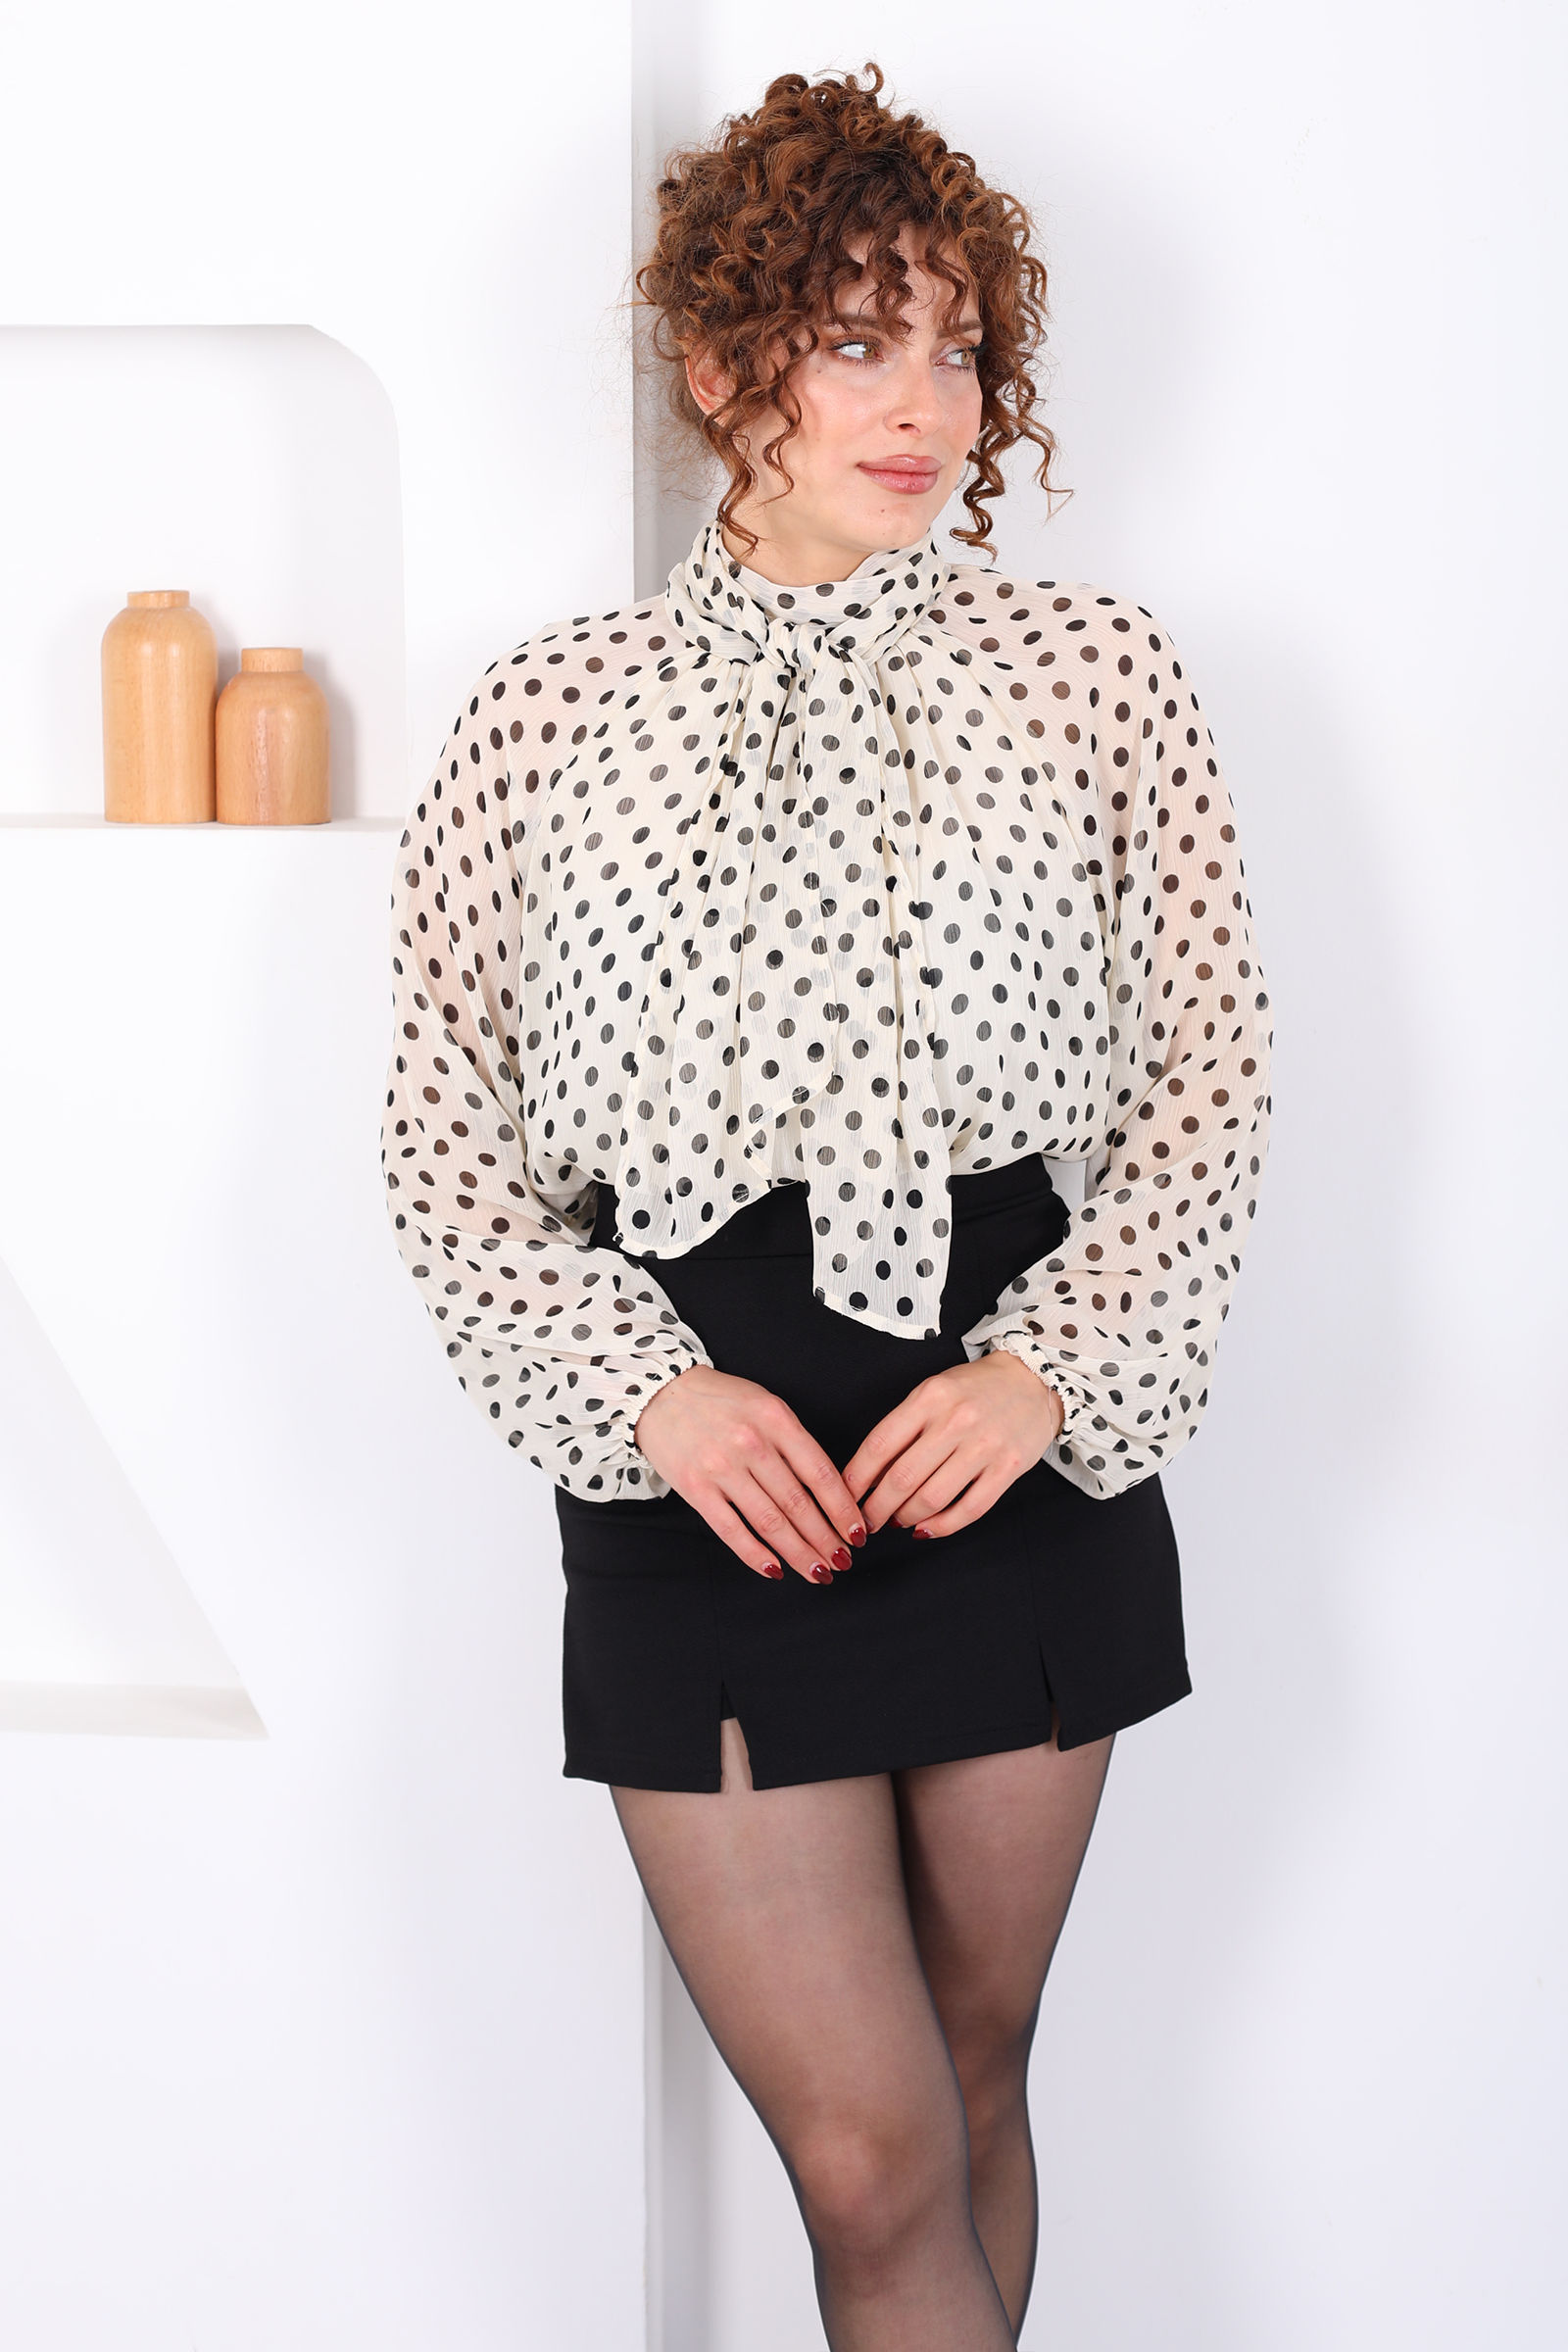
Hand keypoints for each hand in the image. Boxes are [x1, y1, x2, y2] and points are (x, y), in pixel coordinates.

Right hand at [631, 1364, 866, 1583]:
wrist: (660, 1393)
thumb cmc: (721, 1401)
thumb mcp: (766, 1406)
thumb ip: (795, 1442)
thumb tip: (829, 1491)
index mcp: (776, 1419)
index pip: (821, 1473)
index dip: (843, 1509)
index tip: (858, 1533)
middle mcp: (751, 1443)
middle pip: (798, 1504)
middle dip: (826, 1540)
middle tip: (843, 1562)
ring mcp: (721, 1467)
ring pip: (770, 1522)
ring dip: (798, 1553)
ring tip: (818, 1572)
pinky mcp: (695, 1489)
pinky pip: (732, 1530)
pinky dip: (756, 1555)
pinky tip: (775, 1569)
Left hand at [840, 1350, 1065, 1540]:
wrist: (1032, 1379)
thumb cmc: (974, 1389)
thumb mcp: (932, 1392)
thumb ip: (903, 1427)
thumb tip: (869, 1473)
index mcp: (930, 1397)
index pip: (880, 1445)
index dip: (856, 1478)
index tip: (844, 1496)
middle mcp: (956, 1421)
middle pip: (902, 1477)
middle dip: (876, 1507)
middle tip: (866, 1520)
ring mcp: (985, 1446)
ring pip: (932, 1498)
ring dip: (906, 1518)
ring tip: (896, 1522)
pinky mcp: (1009, 1468)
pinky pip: (970, 1509)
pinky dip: (942, 1526)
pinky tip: (926, 1528)